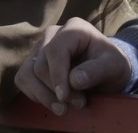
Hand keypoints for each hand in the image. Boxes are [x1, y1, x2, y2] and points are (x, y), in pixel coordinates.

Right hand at [15, 18, 131, 114]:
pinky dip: (36, 94)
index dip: (57, 76)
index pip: (55, 51)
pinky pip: (24, 79)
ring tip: (63, 109)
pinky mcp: (32, 61)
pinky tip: (53, 101)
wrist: (106, 69)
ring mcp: (39, 47)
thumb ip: (97, 71)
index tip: (65, 98)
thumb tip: (74, 81)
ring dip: (43, 95)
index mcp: (73, 28)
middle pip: (40, 65)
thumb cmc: (111, 64)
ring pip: (27, 73)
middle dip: (56, 90)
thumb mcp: (114, 66)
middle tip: (78, 104)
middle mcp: (51, 34)